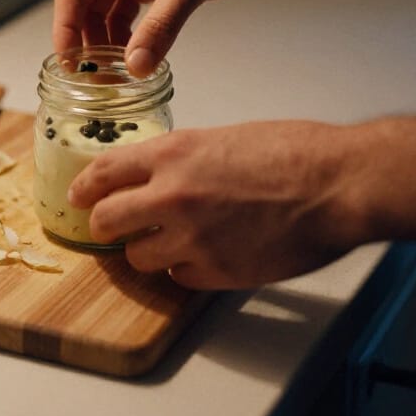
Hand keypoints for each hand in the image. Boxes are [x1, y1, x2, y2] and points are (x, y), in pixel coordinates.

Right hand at [53, 0, 286, 75]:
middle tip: (93, 79)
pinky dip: (130, 39)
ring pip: (106, 12)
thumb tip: (135, 67)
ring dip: (108, 43)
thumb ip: (161, 27)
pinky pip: (129, 15)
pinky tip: (134, 61)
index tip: (69, 62)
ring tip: (113, 77)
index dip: (65, 27)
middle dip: (87, 41)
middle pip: (86, 3)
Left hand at [66, 121, 365, 288]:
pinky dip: (185, 269)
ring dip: (147, 250)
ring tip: (170, 242)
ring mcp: (191, 238)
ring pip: (137, 257)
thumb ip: (180, 160)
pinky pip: (178, 277)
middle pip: (105, 221)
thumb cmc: (293, 152)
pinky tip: (206, 255)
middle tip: (113, 228)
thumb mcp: (222, 138)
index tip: (78, 196)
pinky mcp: (216, 272)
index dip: (85, 187)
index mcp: (172, 154)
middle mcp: (171, 196)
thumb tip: (156, 176)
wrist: (336, 184)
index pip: (103, 172)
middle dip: (105, 226)